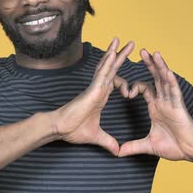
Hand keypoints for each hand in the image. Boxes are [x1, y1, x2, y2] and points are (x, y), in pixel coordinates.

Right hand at [49, 38, 133, 155]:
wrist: (61, 128)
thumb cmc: (73, 129)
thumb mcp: (97, 136)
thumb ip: (108, 142)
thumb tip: (117, 152)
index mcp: (100, 96)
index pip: (114, 82)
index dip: (124, 83)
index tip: (130, 93)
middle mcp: (99, 89)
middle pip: (112, 68)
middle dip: (121, 56)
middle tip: (131, 44)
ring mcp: (96, 87)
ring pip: (108, 66)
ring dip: (116, 53)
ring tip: (123, 41)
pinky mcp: (93, 89)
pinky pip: (103, 73)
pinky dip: (108, 62)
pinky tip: (114, 52)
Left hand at [118, 49, 192, 160]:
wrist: (191, 153)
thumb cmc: (174, 146)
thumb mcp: (148, 145)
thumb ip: (132, 147)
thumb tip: (118, 152)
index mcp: (156, 107)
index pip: (144, 89)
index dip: (134, 86)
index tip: (125, 92)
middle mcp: (164, 101)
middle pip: (156, 78)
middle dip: (149, 64)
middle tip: (141, 51)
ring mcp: (172, 103)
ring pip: (165, 80)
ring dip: (160, 66)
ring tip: (153, 53)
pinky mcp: (180, 107)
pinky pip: (175, 92)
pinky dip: (171, 81)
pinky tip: (167, 71)